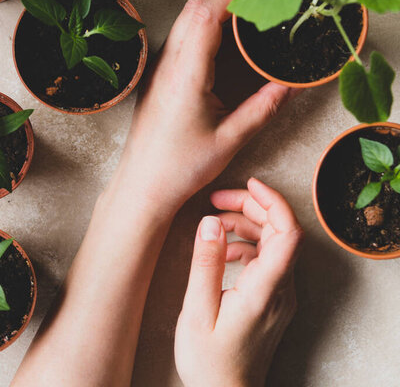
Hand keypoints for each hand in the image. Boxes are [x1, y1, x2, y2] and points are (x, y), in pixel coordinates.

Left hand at [113, 0, 296, 214]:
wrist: (142, 185)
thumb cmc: (180, 168)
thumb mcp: (230, 140)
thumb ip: (263, 108)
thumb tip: (291, 85)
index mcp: (187, 75)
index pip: (207, 15)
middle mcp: (168, 64)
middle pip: (195, 8)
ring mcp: (159, 68)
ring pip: (186, 19)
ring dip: (214, 8)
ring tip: (245, 13)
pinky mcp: (157, 76)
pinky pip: (181, 35)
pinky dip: (203, 24)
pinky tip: (222, 37)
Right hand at [175, 178, 303, 386]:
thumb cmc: (210, 363)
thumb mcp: (197, 312)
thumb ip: (205, 263)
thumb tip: (211, 222)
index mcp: (266, 289)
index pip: (288, 232)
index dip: (273, 201)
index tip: (250, 183)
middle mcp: (282, 289)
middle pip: (281, 230)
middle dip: (252, 206)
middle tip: (218, 199)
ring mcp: (281, 295)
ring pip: (275, 243)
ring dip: (249, 224)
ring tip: (216, 219)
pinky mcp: (274, 300)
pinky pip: (269, 260)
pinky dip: (249, 245)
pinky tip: (224, 250)